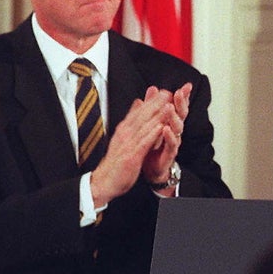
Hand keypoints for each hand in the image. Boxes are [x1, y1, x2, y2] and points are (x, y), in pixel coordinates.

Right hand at [90, 86, 172, 206]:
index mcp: (124, 130)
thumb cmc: (116, 161)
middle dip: (155, 104)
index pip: (138, 112)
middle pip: (142, 116)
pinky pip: (144, 143)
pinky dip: (152, 133)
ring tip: (168, 105)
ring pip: (144, 127)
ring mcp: (128, 144)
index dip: (151, 101)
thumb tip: (138, 103)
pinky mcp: (131, 156)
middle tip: (168, 93)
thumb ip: (131, 120)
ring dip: (156, 115)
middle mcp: (125, 134)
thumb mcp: (122, 137)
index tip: (162, 92)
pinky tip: (161, 126)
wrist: (104, 181)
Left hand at [142, 82, 191, 191]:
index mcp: (171, 122)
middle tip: (179, 93)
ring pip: (178, 128)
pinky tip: (165, 129)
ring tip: (169, 108)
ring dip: (174, 117)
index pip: (179, 106)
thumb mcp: (152, 122)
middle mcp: (175, 130)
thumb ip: (153, 105)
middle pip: (181, 114)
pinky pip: (172, 144)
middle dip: (181, 103)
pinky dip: (169, 136)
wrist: (151, 169)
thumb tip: (153, 88)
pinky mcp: (170, 153)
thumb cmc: (154, 144)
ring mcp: (174, 141)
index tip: (186, 86)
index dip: (183, 96)